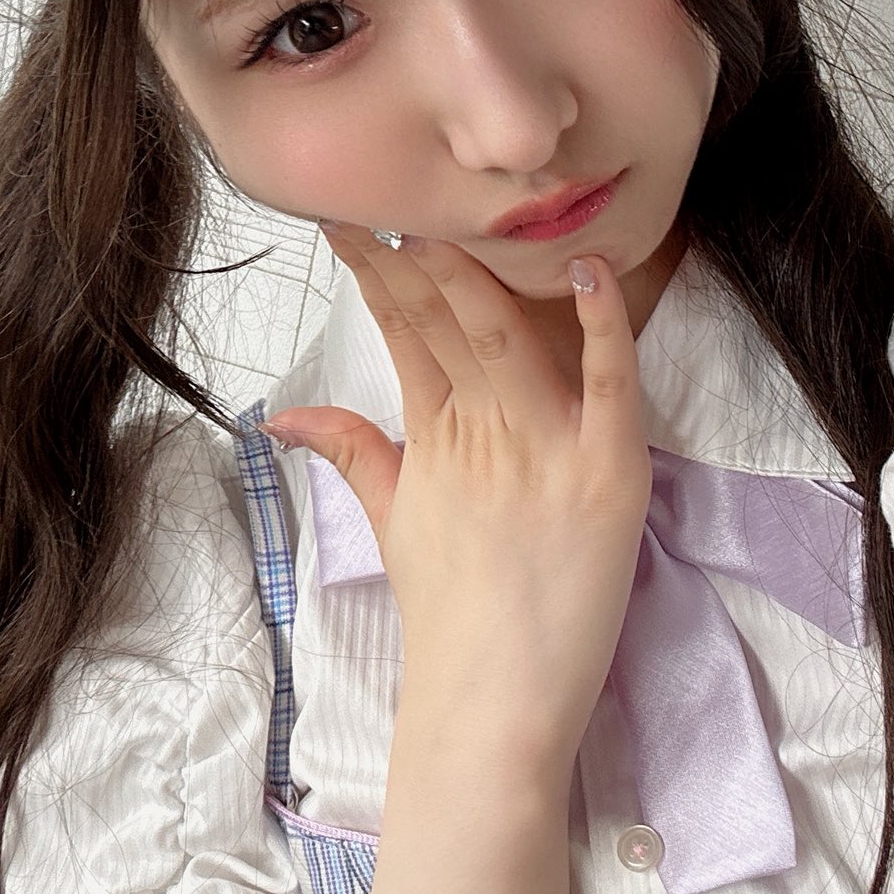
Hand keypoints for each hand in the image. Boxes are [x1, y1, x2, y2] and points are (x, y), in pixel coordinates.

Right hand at [262, 226, 652, 775]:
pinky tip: (591, 265)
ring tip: (462, 207)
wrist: (492, 709)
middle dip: (418, 246)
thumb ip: (350, 452)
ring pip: (508, 332)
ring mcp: (546, 448)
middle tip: (397, 184)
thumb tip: (283, 412)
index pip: (401, 328)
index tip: (352, 214)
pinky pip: (611, 380)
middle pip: (445, 315)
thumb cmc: (451, 620)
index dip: (377, 267)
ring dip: (483, 265)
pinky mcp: (610, 472)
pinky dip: (604, 322)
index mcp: (434, 436)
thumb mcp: (393, 524)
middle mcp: (482, 429)